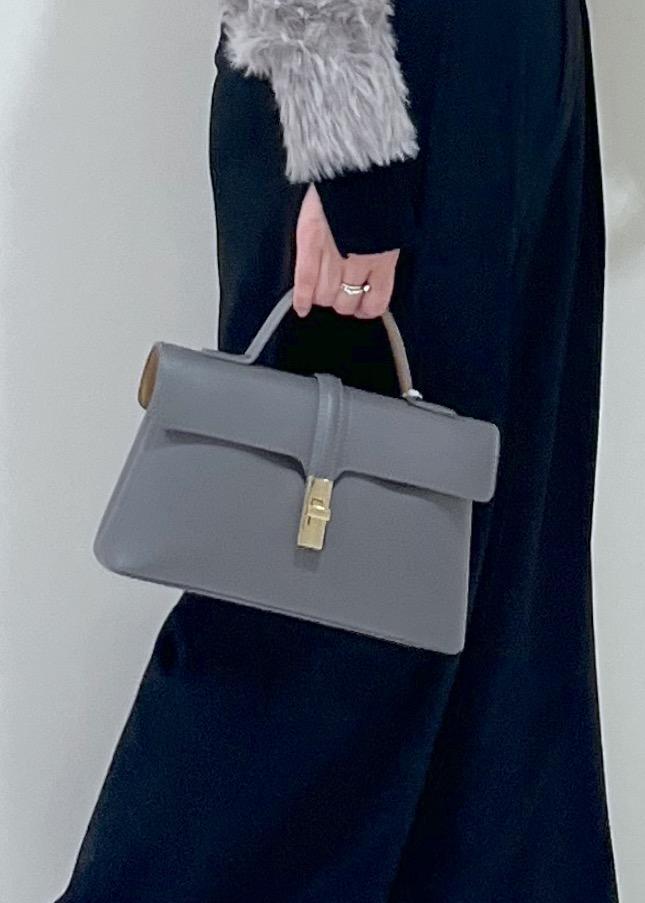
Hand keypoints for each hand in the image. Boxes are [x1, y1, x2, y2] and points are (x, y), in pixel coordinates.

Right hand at [292, 185, 398, 319]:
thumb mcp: (391, 228)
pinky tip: (301, 308)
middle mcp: (360, 263)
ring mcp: (333, 255)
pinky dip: (301, 298)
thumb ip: (382, 252)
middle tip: (339, 293)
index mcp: (384, 259)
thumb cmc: (377, 191)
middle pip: (346, 302)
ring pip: (325, 296)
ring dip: (323, 298)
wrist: (358, 162)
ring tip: (321, 292)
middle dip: (342, 301)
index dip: (366, 309)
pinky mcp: (311, 244)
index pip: (375, 302)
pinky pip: (305, 281)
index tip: (362, 308)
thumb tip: (373, 274)